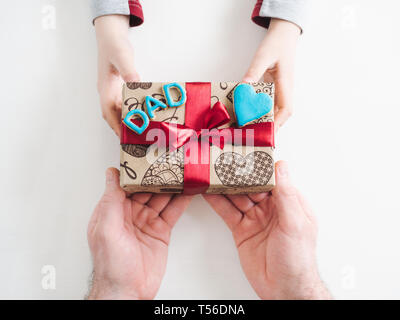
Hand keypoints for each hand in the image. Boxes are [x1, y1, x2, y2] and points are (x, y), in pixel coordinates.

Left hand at [87, 168, 191, 299]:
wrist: (128, 291)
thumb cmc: (111, 265)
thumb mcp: (106, 229)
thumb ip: (111, 200)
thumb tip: (111, 173)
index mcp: (113, 210)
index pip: (127, 183)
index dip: (137, 169)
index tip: (148, 155)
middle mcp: (130, 213)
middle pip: (147, 188)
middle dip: (159, 174)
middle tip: (172, 159)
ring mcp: (147, 221)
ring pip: (162, 198)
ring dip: (172, 185)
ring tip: (184, 170)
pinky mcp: (161, 231)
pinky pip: (172, 212)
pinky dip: (181, 201)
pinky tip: (189, 191)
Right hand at [94, 15, 138, 136]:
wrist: (111, 35)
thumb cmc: (114, 46)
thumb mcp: (123, 58)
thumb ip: (129, 72)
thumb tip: (136, 85)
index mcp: (105, 88)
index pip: (108, 112)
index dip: (115, 126)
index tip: (123, 137)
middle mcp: (107, 92)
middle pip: (113, 115)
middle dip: (122, 127)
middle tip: (136, 138)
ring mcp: (112, 90)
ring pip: (119, 110)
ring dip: (127, 120)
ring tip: (140, 130)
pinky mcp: (119, 87)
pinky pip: (124, 103)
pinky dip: (131, 110)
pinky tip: (142, 113)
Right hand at [203, 161, 330, 299]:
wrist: (283, 289)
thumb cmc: (297, 259)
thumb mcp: (295, 223)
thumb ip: (286, 195)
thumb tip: (281, 166)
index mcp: (289, 203)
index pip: (272, 177)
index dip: (259, 165)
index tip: (246, 152)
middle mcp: (271, 208)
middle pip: (252, 185)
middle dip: (238, 173)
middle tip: (222, 158)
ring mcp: (255, 218)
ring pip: (237, 196)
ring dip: (225, 185)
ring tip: (211, 171)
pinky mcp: (242, 230)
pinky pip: (228, 212)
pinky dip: (217, 202)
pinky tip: (208, 192)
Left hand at [243, 18, 299, 129]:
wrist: (283, 35)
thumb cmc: (276, 44)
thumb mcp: (263, 56)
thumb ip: (254, 71)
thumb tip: (244, 86)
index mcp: (285, 84)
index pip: (286, 109)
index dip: (278, 123)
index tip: (268, 133)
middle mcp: (284, 90)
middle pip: (279, 115)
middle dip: (268, 127)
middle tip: (253, 136)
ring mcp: (279, 90)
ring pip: (273, 111)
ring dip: (263, 120)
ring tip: (248, 130)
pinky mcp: (273, 88)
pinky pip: (267, 103)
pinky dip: (259, 111)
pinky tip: (248, 115)